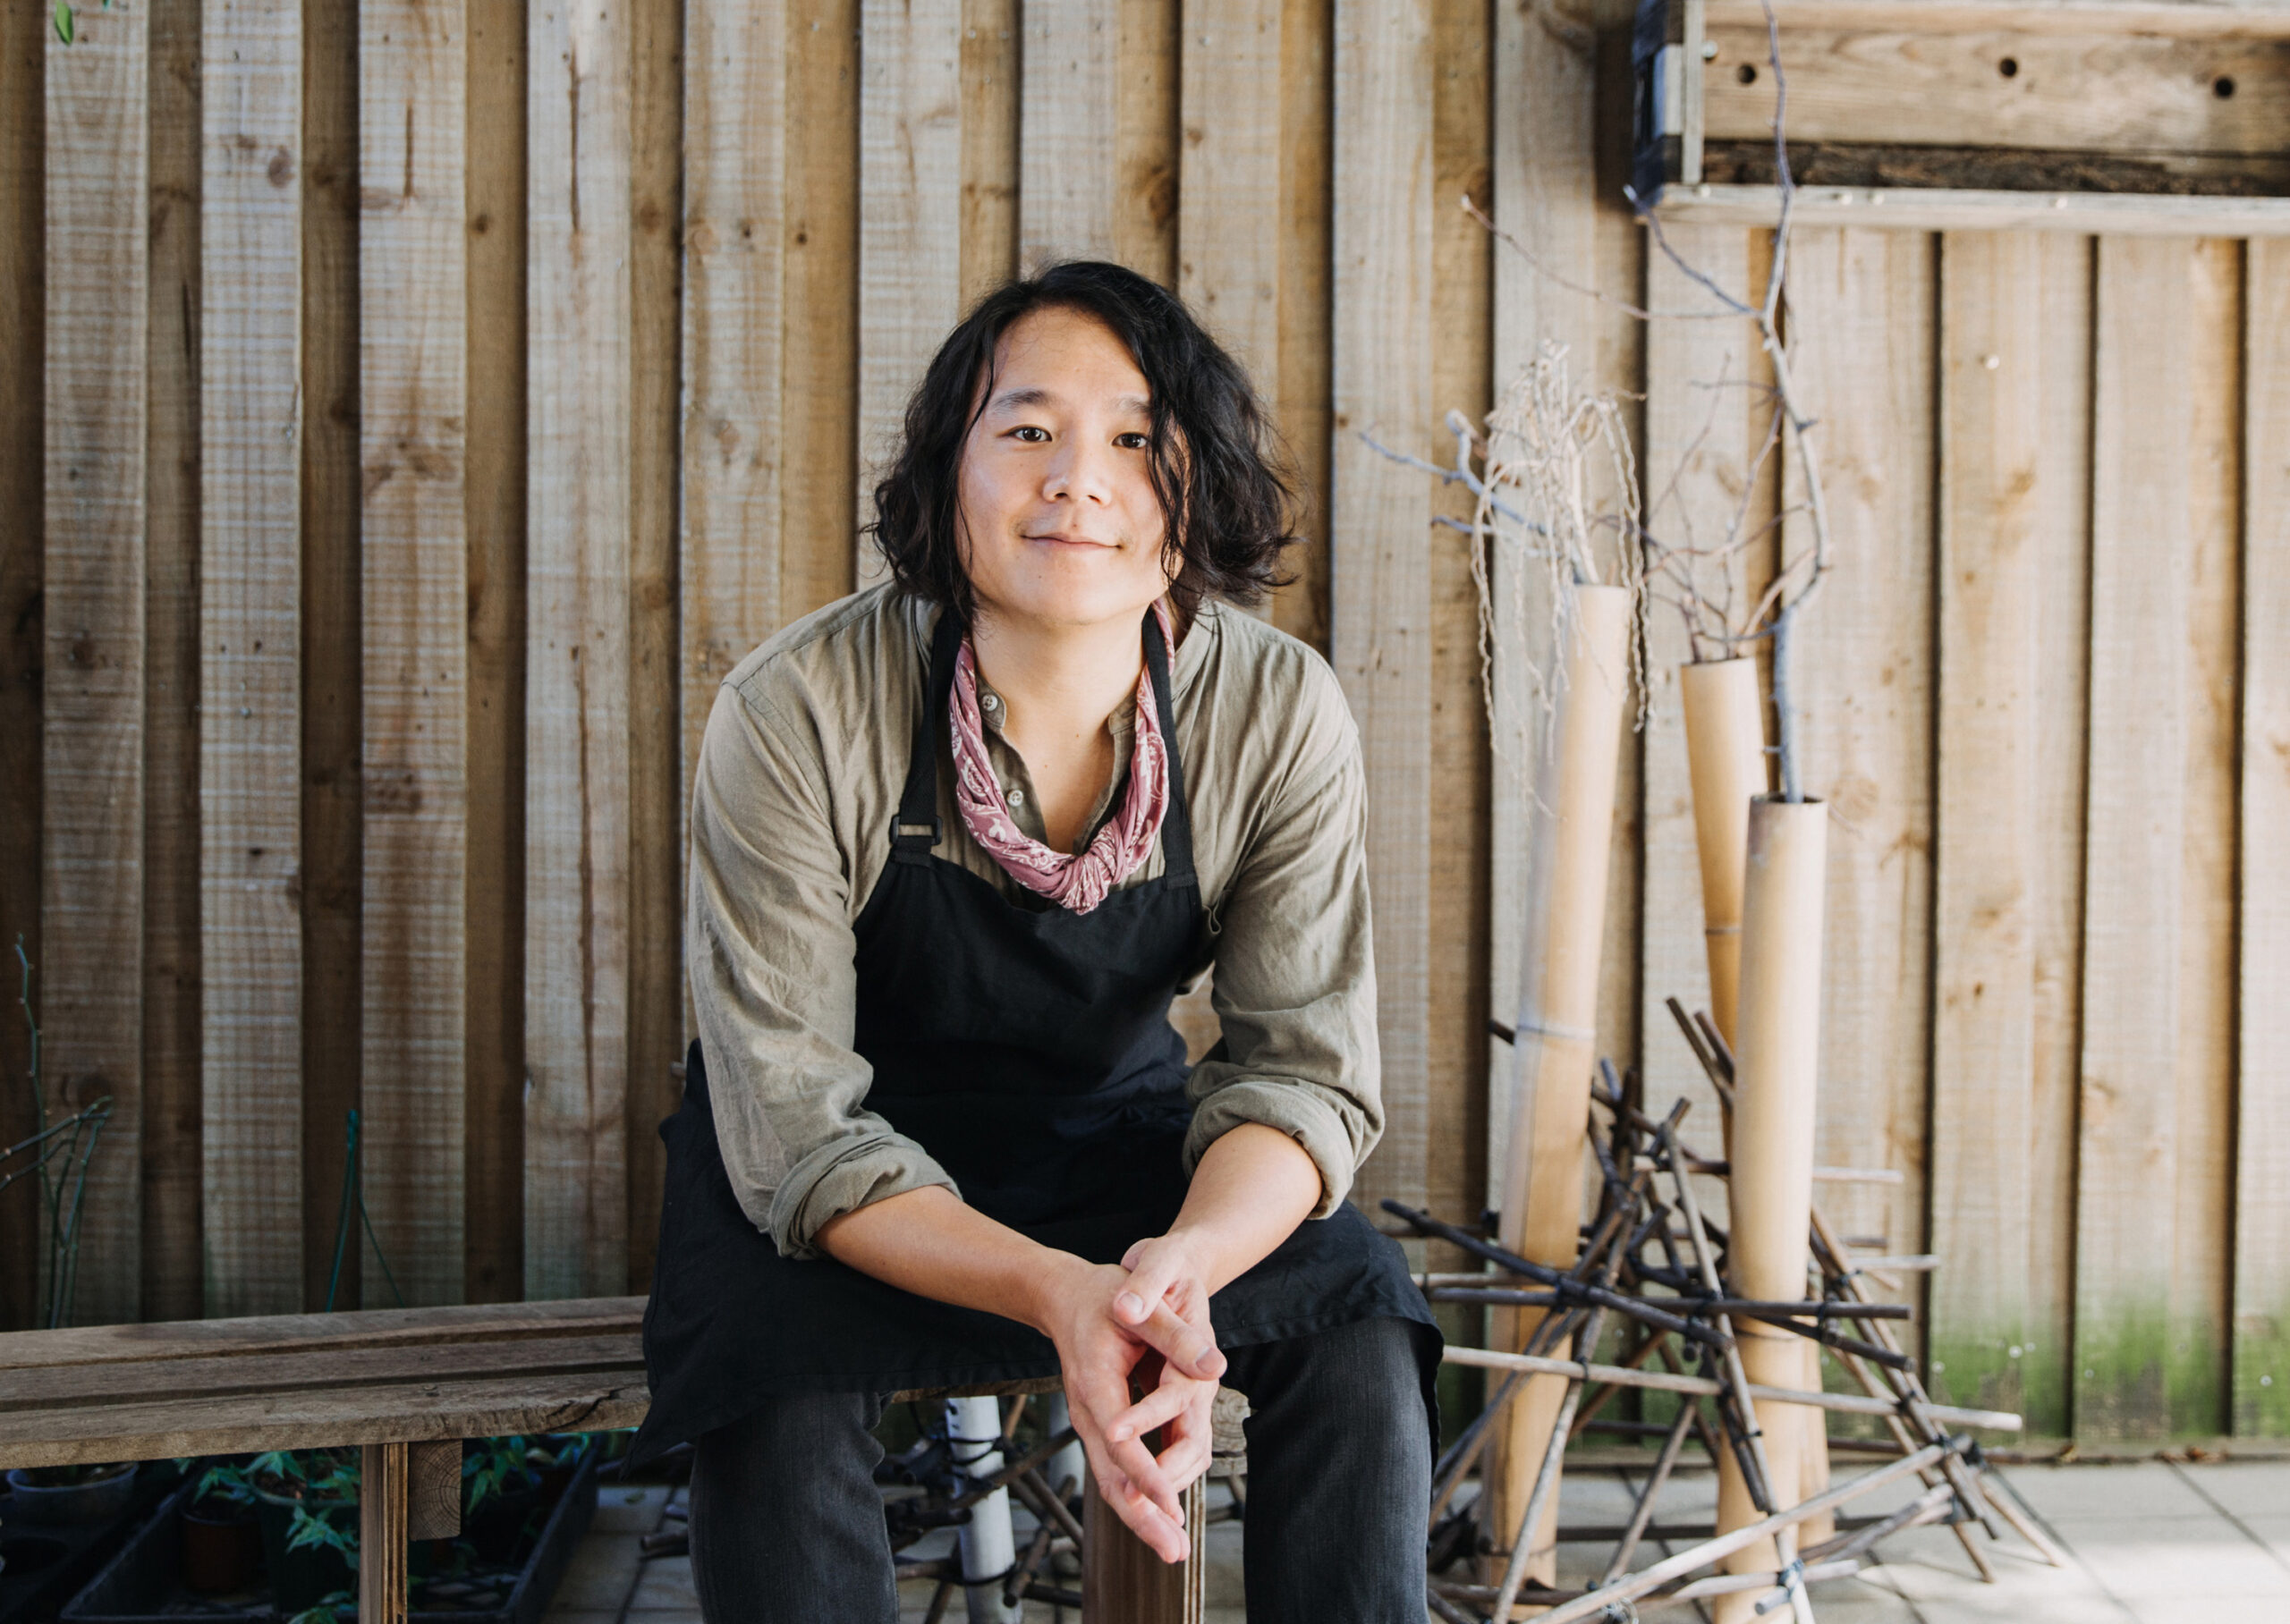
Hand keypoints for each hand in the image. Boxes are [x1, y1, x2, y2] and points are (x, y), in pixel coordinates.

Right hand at [1029, 1252, 1223, 1562]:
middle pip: (1113, 1478)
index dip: (1147, 1475)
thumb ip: (1178, 1337)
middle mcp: (1088, 1413)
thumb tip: (1216, 1366)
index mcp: (1095, 1384)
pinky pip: (1117, 1470)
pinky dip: (1137, 1496)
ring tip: (1173, 1548)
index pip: (1121, 1441)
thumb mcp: (1142, 1308)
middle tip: (1175, 1551)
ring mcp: (1091, 1424)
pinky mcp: (1100, 1427)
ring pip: (1114, 1482)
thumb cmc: (1103, 1297)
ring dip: (1141, 1516)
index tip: (1171, 1506)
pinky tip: (1159, 1516)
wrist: (1063, 1297)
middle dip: (1144, 1517)